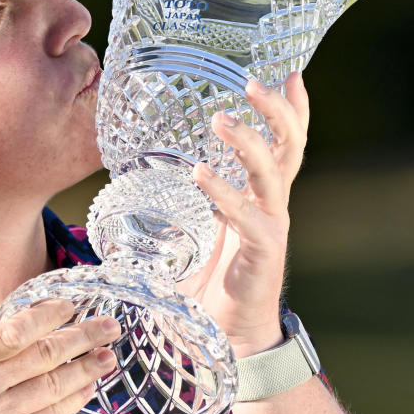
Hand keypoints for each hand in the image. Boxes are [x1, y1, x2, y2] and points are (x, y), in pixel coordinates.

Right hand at [0, 300, 119, 413]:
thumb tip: (36, 324)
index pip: (13, 329)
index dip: (48, 316)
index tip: (70, 307)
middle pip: (43, 354)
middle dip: (83, 336)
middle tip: (109, 326)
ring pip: (56, 383)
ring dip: (88, 367)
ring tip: (108, 355)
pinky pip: (56, 413)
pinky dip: (76, 397)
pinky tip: (88, 386)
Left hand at [179, 72, 309, 356]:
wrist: (231, 341)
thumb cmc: (211, 290)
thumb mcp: (191, 242)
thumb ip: (170, 217)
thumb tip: (123, 200)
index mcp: (258, 199)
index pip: (283, 146)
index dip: (289, 111)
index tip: (288, 72)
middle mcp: (270, 207)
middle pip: (289, 147)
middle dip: (276, 111)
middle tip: (252, 82)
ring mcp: (271, 228)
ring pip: (272, 173)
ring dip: (248, 142)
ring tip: (221, 119)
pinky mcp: (263, 253)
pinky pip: (248, 216)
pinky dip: (224, 193)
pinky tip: (200, 174)